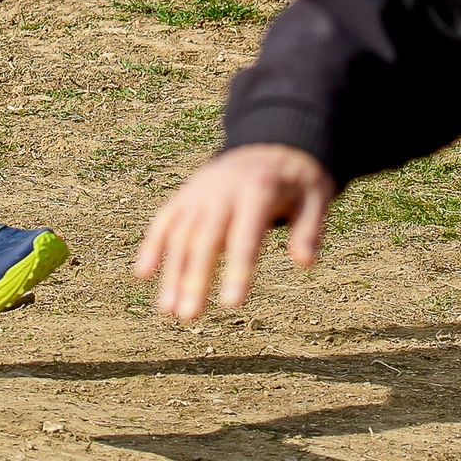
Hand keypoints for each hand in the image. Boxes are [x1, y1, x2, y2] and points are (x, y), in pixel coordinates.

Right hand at [134, 144, 335, 320]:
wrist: (272, 142)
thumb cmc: (296, 180)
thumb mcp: (317, 196)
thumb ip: (310, 229)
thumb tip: (305, 263)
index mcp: (258, 189)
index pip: (245, 235)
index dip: (238, 270)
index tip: (232, 306)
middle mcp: (223, 189)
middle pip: (205, 237)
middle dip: (194, 278)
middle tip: (189, 317)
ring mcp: (200, 191)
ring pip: (181, 232)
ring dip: (171, 271)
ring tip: (167, 310)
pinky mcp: (188, 193)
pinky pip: (166, 218)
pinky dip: (152, 244)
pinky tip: (143, 274)